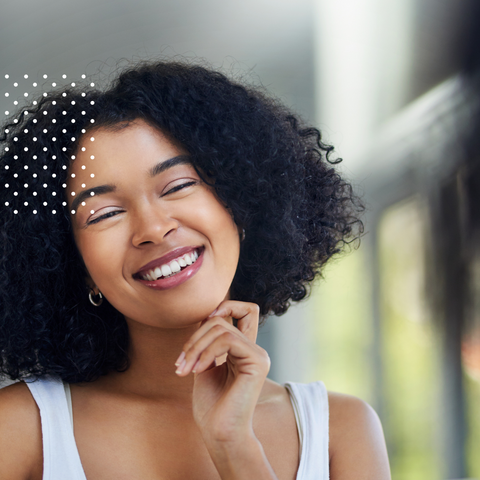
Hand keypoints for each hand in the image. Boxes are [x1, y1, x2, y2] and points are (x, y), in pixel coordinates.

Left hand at [175, 300, 269, 443]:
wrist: (219, 433)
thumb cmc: (211, 405)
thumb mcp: (204, 364)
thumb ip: (208, 341)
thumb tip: (206, 315)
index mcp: (244, 348)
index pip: (246, 310)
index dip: (225, 307)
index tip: (200, 328)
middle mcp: (254, 349)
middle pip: (222, 318)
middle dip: (195, 337)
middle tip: (181, 361)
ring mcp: (258, 354)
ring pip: (221, 328)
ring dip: (196, 347)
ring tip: (185, 368)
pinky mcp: (257, 362)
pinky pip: (228, 340)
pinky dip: (207, 352)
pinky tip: (198, 370)